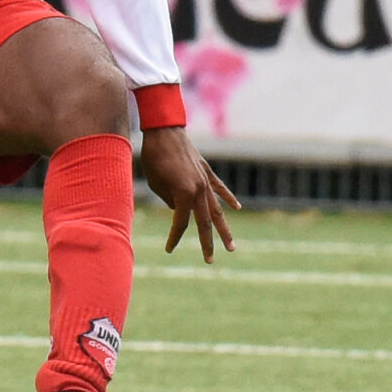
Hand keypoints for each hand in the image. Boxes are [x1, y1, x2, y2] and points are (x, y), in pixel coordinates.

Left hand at [143, 126, 239, 260]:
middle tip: (210, 261)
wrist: (164, 130)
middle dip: (207, 243)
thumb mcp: (155, 183)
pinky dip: (229, 198)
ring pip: (217, 210)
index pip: (181, 223)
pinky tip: (237, 208)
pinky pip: (220, 188)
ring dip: (224, 229)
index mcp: (184, 194)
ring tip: (232, 246)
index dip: (175, 237)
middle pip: (205, 223)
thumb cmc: (154, 157)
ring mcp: (206, 181)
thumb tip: (179, 209)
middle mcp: (199, 190)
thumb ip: (169, 199)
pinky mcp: (207, 171)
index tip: (168, 249)